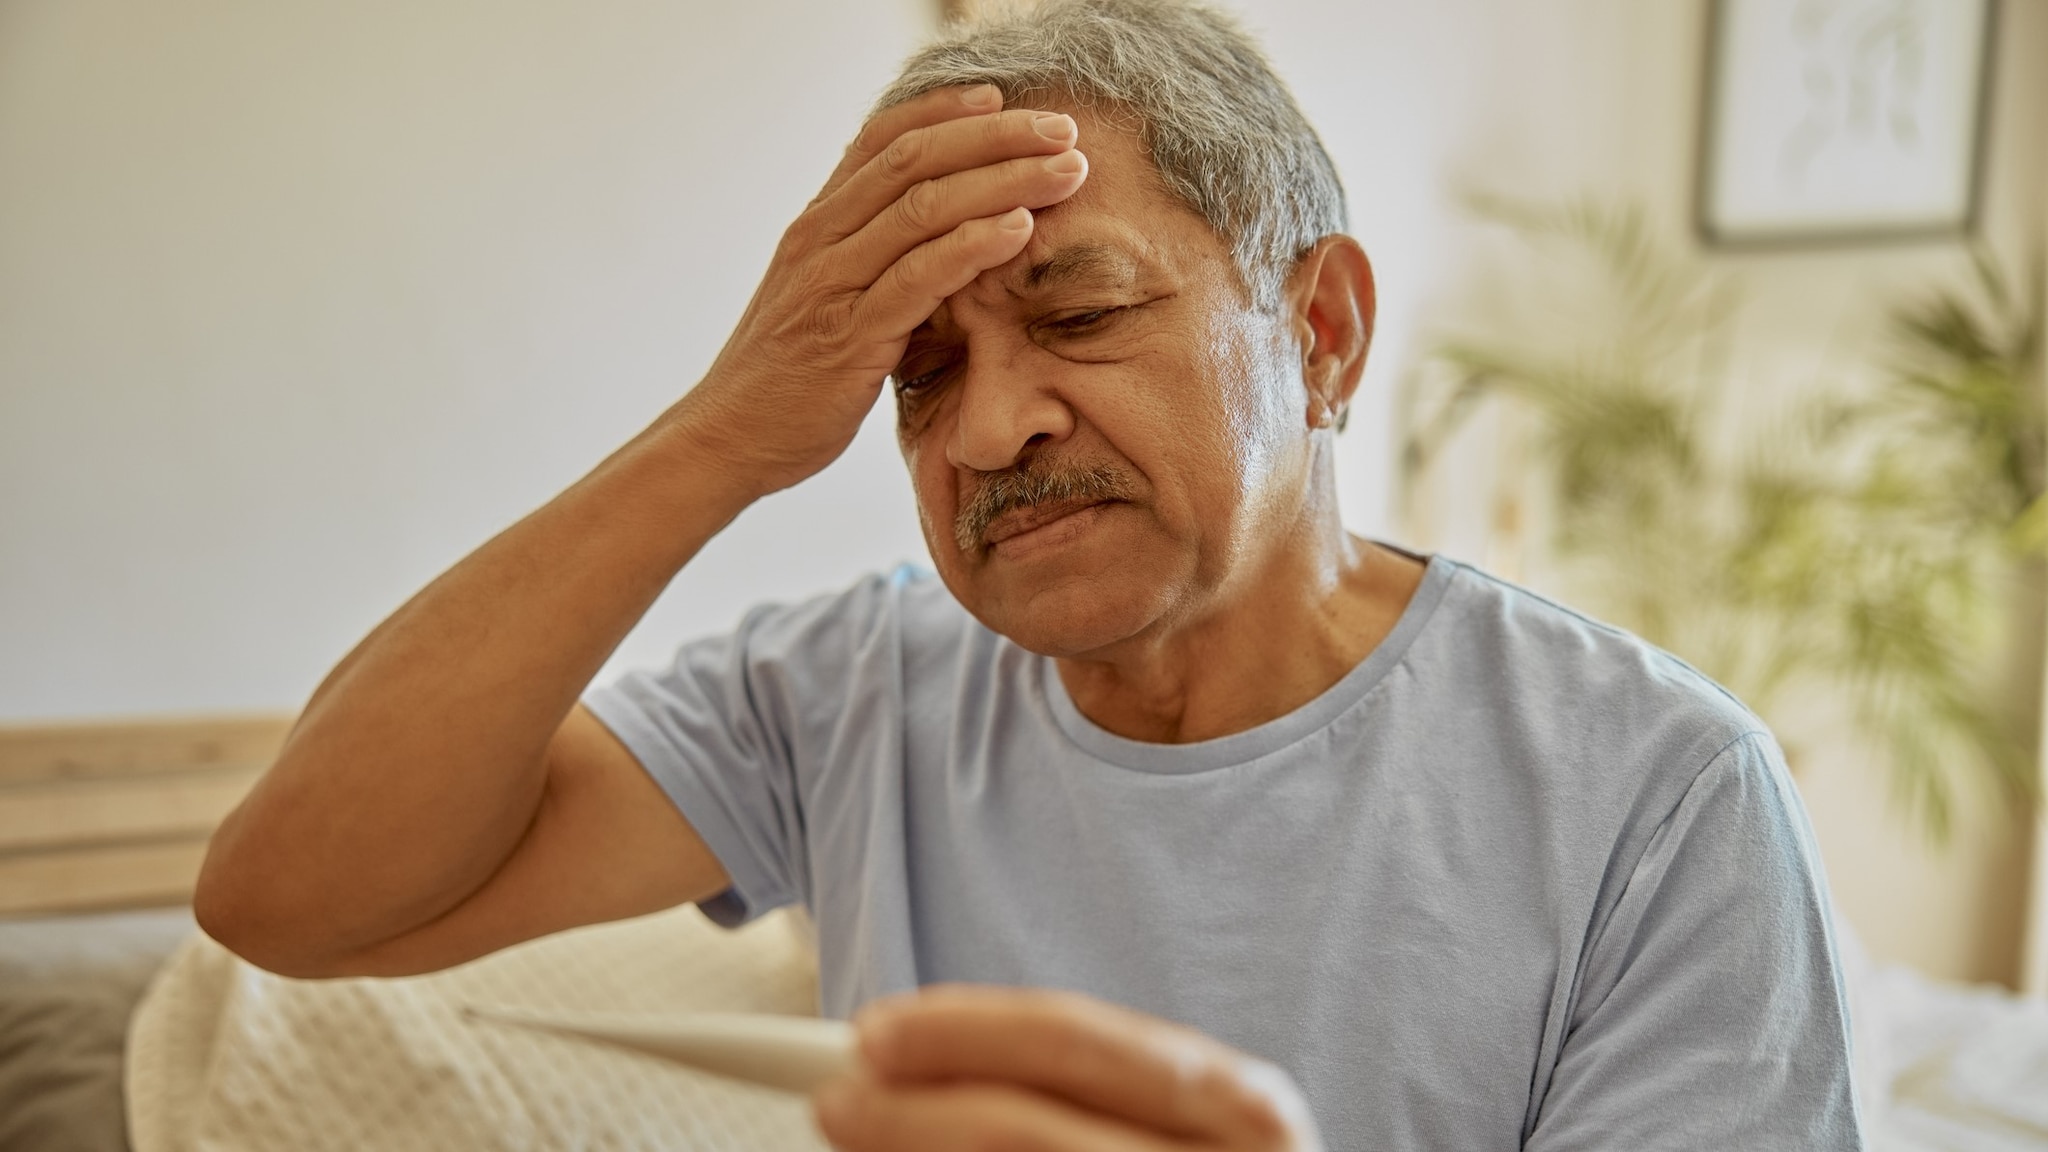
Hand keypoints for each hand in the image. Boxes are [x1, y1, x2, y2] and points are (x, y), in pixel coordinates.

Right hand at [680, 84, 1088, 497]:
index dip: (944, 111)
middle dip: (996, 137)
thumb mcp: (823, 299)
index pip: (882, 141)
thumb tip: (931, 238)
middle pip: (914, 160)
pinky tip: (1019, 229)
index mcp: (817, 225)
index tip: (1002, 98)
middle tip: (1062, 128)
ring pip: (923, 208)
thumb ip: (866, 261)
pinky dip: (972, 246)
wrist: (728, 439)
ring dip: (1003, 182)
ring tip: (1065, 171)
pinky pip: (917, 278)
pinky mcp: (848, 337)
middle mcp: (820, 240)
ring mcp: (831, 285)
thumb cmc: (786, 376)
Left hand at [812, 986, 1324, 1151]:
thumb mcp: (1171, 1125)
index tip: (872, 1033)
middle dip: (913, 1115)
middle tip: (837, 1101)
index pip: (1076, 1043)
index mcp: (1242, 1108)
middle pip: (1025, 1131)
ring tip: (857, 1145)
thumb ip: (1064, 1090)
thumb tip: (904, 1063)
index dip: (961, 1032)